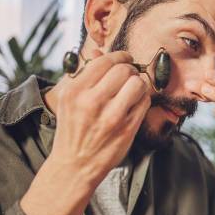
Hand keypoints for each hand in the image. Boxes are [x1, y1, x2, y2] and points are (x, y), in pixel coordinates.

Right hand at [47, 50, 150, 186]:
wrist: (76, 163)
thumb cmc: (74, 128)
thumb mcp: (70, 99)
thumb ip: (85, 74)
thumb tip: (100, 51)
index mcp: (75, 91)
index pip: (105, 61)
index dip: (120, 56)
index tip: (125, 59)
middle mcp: (92, 102)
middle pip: (125, 70)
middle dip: (131, 70)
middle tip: (130, 75)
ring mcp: (112, 117)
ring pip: (138, 84)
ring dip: (139, 84)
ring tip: (133, 89)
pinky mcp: (127, 129)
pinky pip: (145, 102)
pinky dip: (143, 99)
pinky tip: (135, 104)